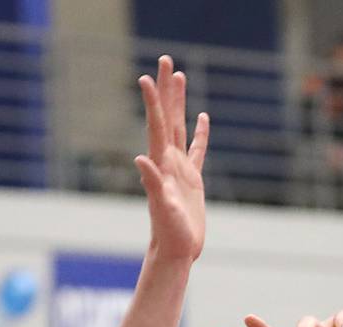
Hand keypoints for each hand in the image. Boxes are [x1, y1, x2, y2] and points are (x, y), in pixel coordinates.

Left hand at [136, 56, 209, 261]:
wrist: (175, 251)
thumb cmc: (169, 233)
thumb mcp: (162, 208)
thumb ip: (152, 184)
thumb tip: (140, 160)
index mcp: (161, 164)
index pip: (157, 125)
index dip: (153, 101)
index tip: (147, 76)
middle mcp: (167, 161)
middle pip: (167, 117)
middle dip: (166, 89)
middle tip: (166, 61)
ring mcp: (179, 168)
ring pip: (179, 127)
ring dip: (179, 102)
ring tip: (180, 77)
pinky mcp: (191, 179)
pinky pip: (196, 150)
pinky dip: (199, 133)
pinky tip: (202, 118)